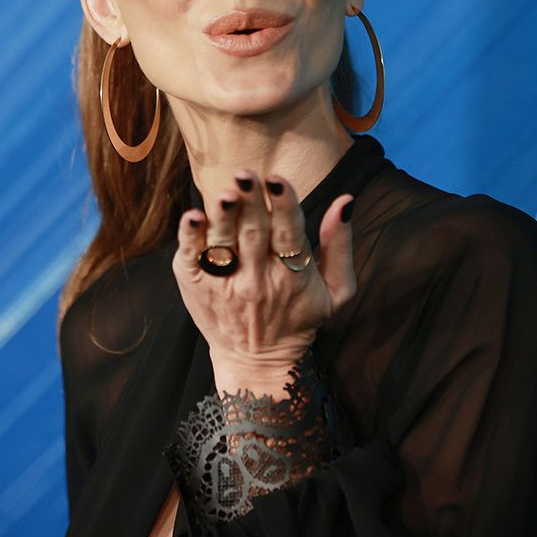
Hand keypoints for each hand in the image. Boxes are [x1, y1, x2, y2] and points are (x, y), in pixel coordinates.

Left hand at [172, 169, 355, 398]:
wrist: (257, 363)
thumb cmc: (299, 318)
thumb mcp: (336, 291)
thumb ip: (341, 246)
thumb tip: (346, 202)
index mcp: (292, 274)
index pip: (289, 233)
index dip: (283, 205)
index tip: (277, 179)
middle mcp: (257, 278)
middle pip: (254, 233)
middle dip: (250, 202)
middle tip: (245, 174)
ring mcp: (224, 282)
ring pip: (223, 243)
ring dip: (223, 217)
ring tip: (224, 193)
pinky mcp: (196, 285)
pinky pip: (192, 259)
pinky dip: (190, 237)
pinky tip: (193, 216)